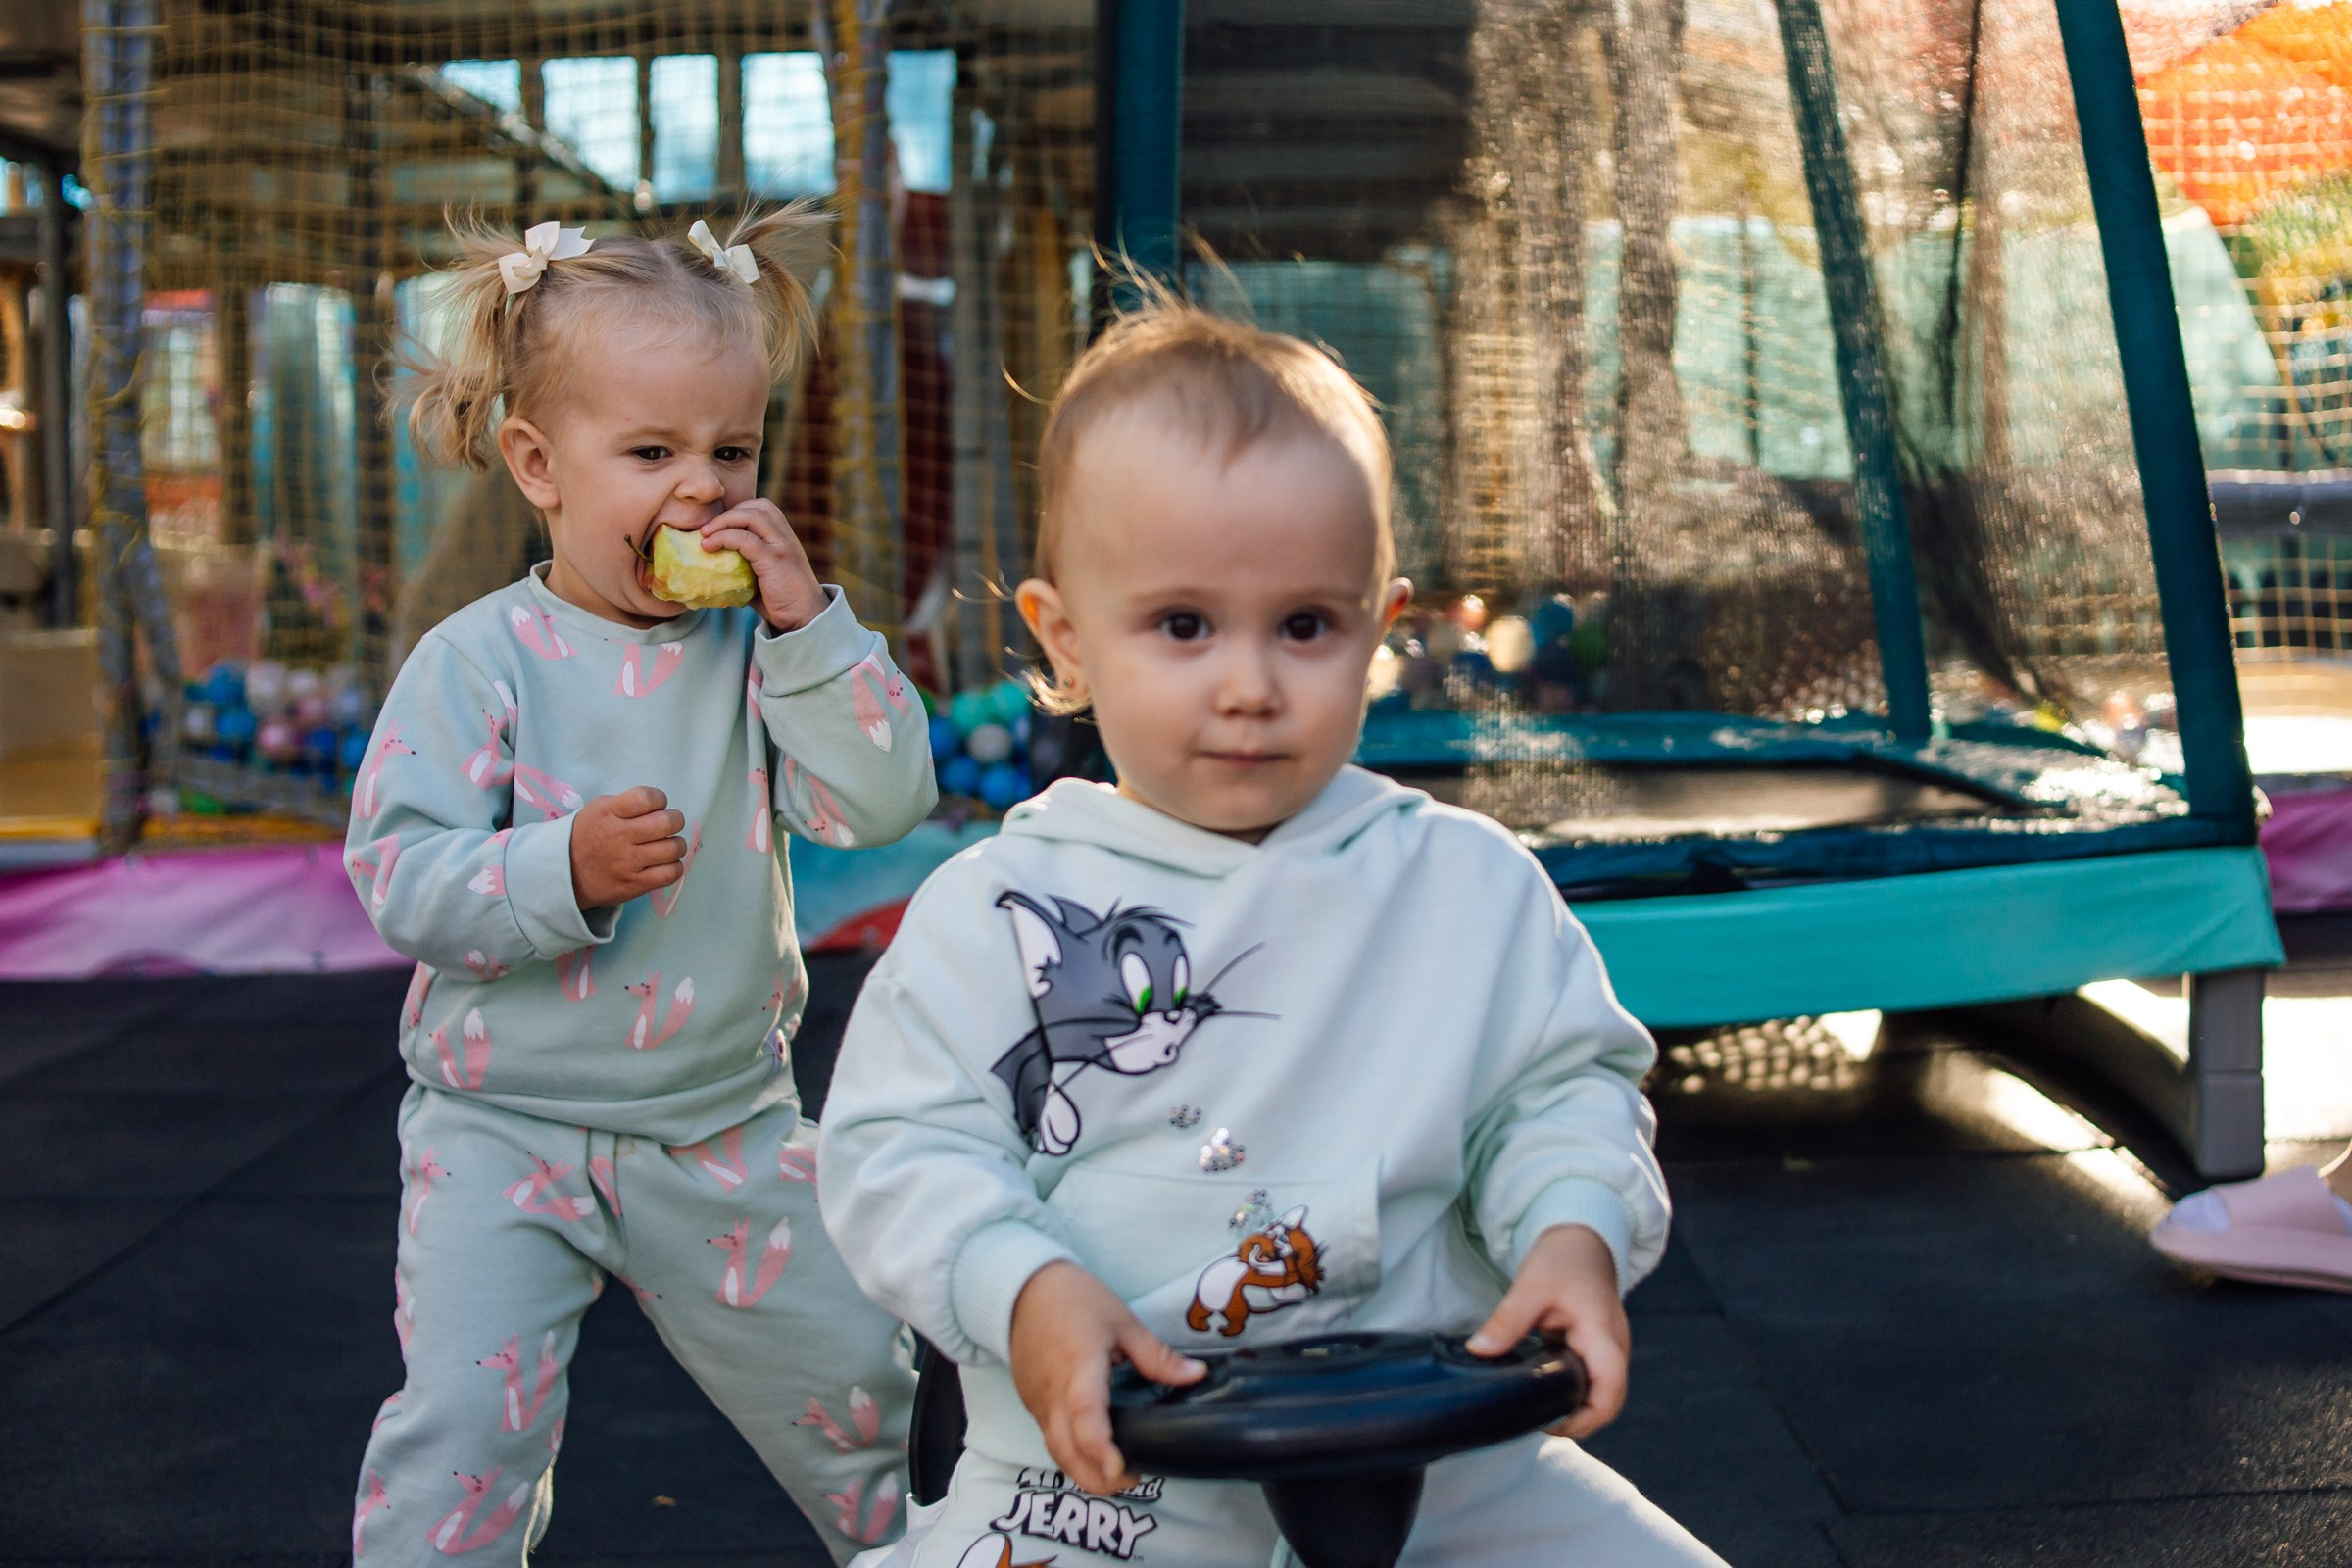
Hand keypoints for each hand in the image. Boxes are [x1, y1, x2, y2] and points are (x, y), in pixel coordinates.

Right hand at [569, 786, 687, 909]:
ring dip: (676, 845)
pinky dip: (674, 867)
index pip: (646, 798)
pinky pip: (670, 874)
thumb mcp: (599, 809)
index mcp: (610, 813)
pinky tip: (665, 864)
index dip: (659, 799)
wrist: (567, 874)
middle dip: (675, 820)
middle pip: (667, 823)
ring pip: (673, 848)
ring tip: (667, 846)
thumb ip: (628, 803)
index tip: (655, 807)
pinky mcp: (635, 884)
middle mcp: (619, 836)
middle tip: (668, 826)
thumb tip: (661, 807)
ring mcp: (627, 862)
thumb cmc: (590, 835)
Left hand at [701, 498, 826, 631]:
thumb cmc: (783, 601)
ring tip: (705, 536)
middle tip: (706, 530)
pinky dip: (724, 538)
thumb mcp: (763, 577)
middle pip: (757, 506)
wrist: (806, 617)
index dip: (737, 512)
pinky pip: (745, 539)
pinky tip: (709, 547)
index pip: (762, 508)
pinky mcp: (774, 559)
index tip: (718, 528)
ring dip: (723, 522)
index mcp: (784, 536)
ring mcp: (781, 545)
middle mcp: (785, 536)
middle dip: (728, 513)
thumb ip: (745, 566)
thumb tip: (713, 568)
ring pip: (751, 516)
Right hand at [1009, 1261, 1204, 1494]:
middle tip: (1132, 1480)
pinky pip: (1049, 1436)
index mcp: (1079, 1365)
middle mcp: (1053, 1392)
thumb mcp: (1123, 1320)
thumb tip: (1197, 1375)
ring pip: (1055, 1450)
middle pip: (1066, 1450)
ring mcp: (1037, 1401)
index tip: (1122, 1470)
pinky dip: (1071, 1452)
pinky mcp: (1031, 1403)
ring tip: (1117, 1472)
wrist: (1023, 1289)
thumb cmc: (1076, 1299)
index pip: (1086, 1415)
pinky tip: (1094, 1451)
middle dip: (1096, 1478)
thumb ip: (1157, 1355)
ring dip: (1083, 1470)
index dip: (1102, 1448)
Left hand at [1465, 1224, 1628, 1439]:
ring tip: (1533, 1408)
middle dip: (1575, 1418)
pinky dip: (1569, 1388)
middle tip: (1533, 1419)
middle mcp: (1613, 1348)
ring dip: (1572, 1404)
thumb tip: (1478, 1351)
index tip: (1548, 1423)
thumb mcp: (1531, 1286)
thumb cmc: (1563, 1257)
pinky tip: (1540, 1389)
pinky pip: (1588, 1378)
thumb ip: (1507, 1321)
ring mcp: (1607, 1349)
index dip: (1584, 1420)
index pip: (1609, 1394)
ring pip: (1597, 1392)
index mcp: (1604, 1336)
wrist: (1581, 1236)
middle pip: (1606, 1401)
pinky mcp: (1595, 1347)